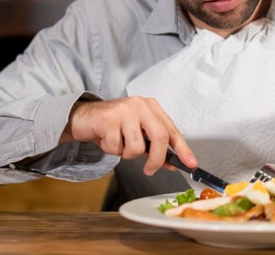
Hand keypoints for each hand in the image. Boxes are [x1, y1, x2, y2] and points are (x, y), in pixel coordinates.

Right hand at [64, 96, 196, 175]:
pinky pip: (117, 148)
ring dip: (126, 153)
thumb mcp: (136, 134)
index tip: (191, 164)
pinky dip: (111, 150)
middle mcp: (140, 105)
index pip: (172, 130)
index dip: (183, 149)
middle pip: (161, 136)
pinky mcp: (109, 118)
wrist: (83, 117)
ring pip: (137, 147)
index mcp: (151, 107)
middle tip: (150, 169)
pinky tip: (106, 139)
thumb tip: (172, 163)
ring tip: (117, 143)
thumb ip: (154, 146)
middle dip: (157, 159)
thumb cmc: (112, 126)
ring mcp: (125, 110)